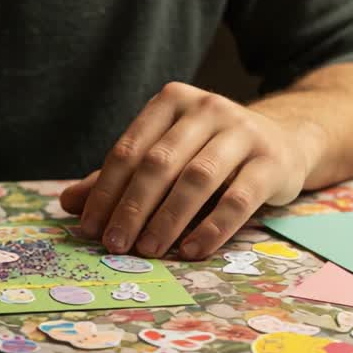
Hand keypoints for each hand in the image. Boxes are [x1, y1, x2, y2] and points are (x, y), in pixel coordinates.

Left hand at [59, 82, 317, 259]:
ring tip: (148, 251)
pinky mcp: (272, 161)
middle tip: (115, 245)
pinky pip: (239, 199)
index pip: (129, 149)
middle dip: (132, 208)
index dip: (105, 191)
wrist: (284, 140)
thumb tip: (68, 203)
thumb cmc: (209, 152)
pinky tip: (192, 250)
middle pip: (159, 163)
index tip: (89, 229)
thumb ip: (120, 177)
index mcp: (171, 101)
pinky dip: (212, 228)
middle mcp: (207, 108)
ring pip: (197, 179)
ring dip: (168, 219)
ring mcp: (243, 131)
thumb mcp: (166, 156)